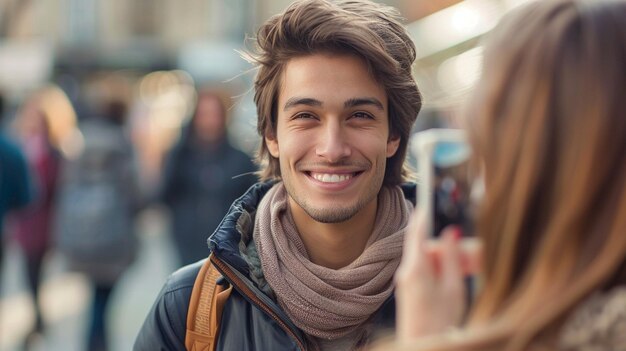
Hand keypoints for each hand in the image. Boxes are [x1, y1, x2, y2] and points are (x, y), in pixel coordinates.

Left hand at [394, 210, 466, 341]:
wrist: (423, 347)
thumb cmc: (438, 323)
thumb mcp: (453, 288)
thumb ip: (452, 258)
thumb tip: (450, 233)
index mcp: (415, 267)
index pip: (416, 231)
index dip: (424, 214)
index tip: (428, 198)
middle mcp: (406, 271)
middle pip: (426, 247)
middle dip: (448, 246)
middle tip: (472, 251)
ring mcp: (405, 281)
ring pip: (428, 259)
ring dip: (447, 260)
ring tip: (470, 269)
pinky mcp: (409, 290)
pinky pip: (425, 272)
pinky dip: (441, 271)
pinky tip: (456, 280)